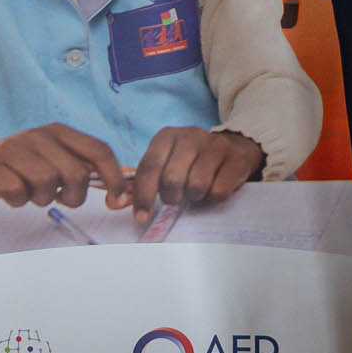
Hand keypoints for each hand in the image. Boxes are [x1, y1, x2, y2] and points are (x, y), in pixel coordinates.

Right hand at [0, 124, 127, 212]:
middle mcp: (38, 135)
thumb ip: (89, 170)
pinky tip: (12, 194)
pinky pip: (17, 193)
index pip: (99, 150)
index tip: (116, 201)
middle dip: (74, 196)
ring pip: (47, 184)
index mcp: (58, 131)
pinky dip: (18, 201)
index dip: (115, 178)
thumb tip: (127, 190)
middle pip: (76, 173)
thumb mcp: (56, 160)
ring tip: (31, 192)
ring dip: (42, 199)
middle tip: (60, 198)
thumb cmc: (23, 166)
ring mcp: (12, 148)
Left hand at [127, 127, 264, 220]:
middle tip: (175, 198)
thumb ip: (143, 180)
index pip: (149, 167)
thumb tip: (116, 202)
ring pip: (196, 186)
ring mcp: (215, 145)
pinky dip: (212, 197)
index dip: (143, 195)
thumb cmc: (191, 159)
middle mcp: (190, 136)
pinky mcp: (235, 159)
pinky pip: (218, 191)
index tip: (141, 216)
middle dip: (171, 197)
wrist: (233, 146)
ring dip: (193, 197)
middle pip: (171, 179)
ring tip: (195, 190)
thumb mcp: (166, 161)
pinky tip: (213, 188)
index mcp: (167, 136)